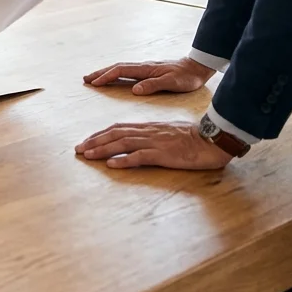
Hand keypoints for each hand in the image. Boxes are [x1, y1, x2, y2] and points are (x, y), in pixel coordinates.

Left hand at [75, 121, 232, 169]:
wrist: (213, 140)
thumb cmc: (193, 139)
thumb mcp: (167, 134)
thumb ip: (151, 136)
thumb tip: (135, 143)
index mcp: (148, 127)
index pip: (118, 128)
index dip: (100, 134)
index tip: (86, 141)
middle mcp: (148, 132)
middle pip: (115, 133)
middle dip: (94, 141)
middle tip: (78, 149)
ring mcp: (155, 142)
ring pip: (122, 143)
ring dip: (102, 150)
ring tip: (87, 155)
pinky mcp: (163, 154)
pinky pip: (140, 156)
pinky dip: (124, 160)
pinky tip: (112, 165)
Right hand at [83, 57, 216, 94]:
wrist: (197, 67)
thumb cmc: (186, 77)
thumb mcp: (172, 83)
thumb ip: (154, 85)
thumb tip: (135, 90)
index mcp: (146, 69)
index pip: (121, 71)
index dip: (106, 77)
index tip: (94, 83)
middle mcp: (142, 67)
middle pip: (116, 68)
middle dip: (100, 73)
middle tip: (86, 79)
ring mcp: (144, 69)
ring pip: (120, 69)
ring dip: (106, 73)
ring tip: (94, 78)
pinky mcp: (148, 72)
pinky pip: (126, 72)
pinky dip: (115, 74)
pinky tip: (113, 79)